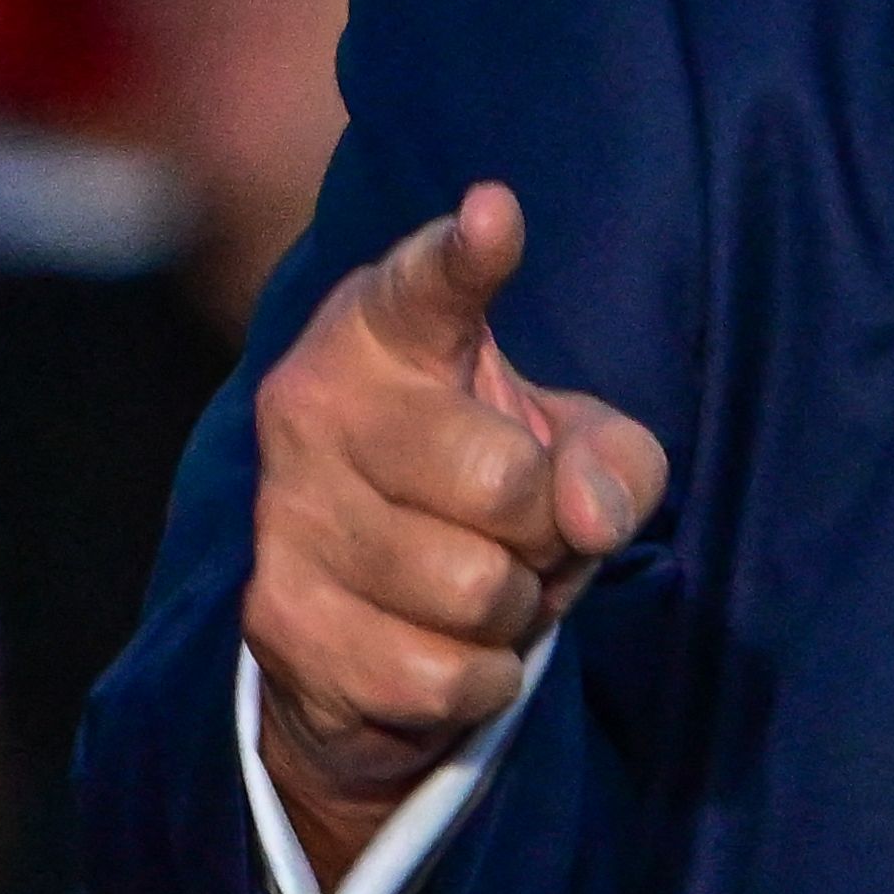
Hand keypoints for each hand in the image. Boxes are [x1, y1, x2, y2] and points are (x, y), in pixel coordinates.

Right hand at [245, 184, 668, 878]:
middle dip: (547, 528)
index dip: (464, 256)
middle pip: (504, 482)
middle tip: (522, 526)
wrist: (373, 619)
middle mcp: (312, 403)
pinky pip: (437, 673)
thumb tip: (587, 514)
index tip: (495, 215)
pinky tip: (447, 645)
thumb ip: (616, 461)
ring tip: (482, 581)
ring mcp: (284, 512)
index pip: (426, 285)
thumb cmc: (492, 488)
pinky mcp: (277, 619)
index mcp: (385, 329)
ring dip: (513, 609)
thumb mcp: (581, 449)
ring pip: (476, 588)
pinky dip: (477, 677)